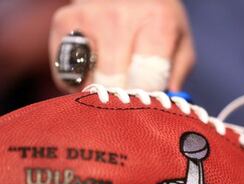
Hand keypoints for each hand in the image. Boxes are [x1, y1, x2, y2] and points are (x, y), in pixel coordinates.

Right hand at [49, 0, 194, 91]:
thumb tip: (168, 101)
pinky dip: (80, 83)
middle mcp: (120, 16)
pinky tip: (94, 71)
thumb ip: (176, 72)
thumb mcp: (179, 42)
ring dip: (102, 90)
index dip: (146, 98)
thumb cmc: (157, 22)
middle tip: (129, 96)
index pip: (147, 76)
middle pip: (116, 82)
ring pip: (90, 80)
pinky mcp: (63, 22)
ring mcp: (88, 17)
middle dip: (124, 98)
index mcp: (157, 20)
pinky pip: (66, 75)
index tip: (146, 105)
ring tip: (114, 80)